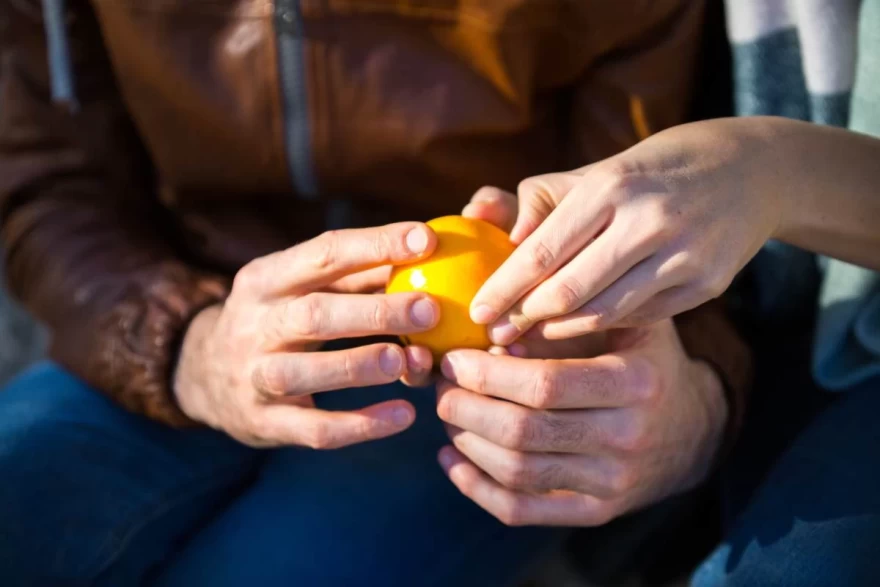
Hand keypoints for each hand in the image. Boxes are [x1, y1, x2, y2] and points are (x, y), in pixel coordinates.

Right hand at [173, 223, 440, 447]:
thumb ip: (358, 276)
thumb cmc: (278, 320)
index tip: (426, 241)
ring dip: (359, 366)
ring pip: (304, 372)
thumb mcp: (301, 288)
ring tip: (409, 361)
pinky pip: (315, 429)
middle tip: (430, 310)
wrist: (204, 376)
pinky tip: (404, 416)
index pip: (323, 253)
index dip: (375, 245)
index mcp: (267, 278)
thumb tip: (427, 250)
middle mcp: (255, 324)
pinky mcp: (265, 423)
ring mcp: (255, 376)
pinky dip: (361, 425)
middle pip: (314, 314)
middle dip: (374, 312)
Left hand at [436, 319, 726, 525]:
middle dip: (466, 407)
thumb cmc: (644, 359)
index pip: (545, 385)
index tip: (454, 358)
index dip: (488, 373)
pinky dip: (477, 488)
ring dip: (466, 442)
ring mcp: (613, 482)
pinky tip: (452, 461)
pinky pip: (523, 510)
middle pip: (524, 431)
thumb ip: (567, 316)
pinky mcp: (596, 511)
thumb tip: (493, 326)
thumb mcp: (624, 321)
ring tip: (447, 414)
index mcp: (635, 382)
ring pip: (517, 471)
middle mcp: (627, 437)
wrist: (692, 428)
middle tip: (440, 386)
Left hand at [469, 118, 785, 343]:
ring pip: (603, 313)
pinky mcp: (706, 284)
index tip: (477, 312)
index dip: (504, 288)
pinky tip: (579, 329)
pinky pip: (639, 317)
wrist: (752, 170)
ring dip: (559, 332)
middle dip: (525, 319)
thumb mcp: (599, 171)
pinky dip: (603, 325)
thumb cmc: (652, 171)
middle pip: (569, 291)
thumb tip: (505, 239)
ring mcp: (683, 255)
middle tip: (497, 336)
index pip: (542, 250)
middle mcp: (648, 220)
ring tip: (530, 337)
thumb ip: (545, 200)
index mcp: (611, 185)